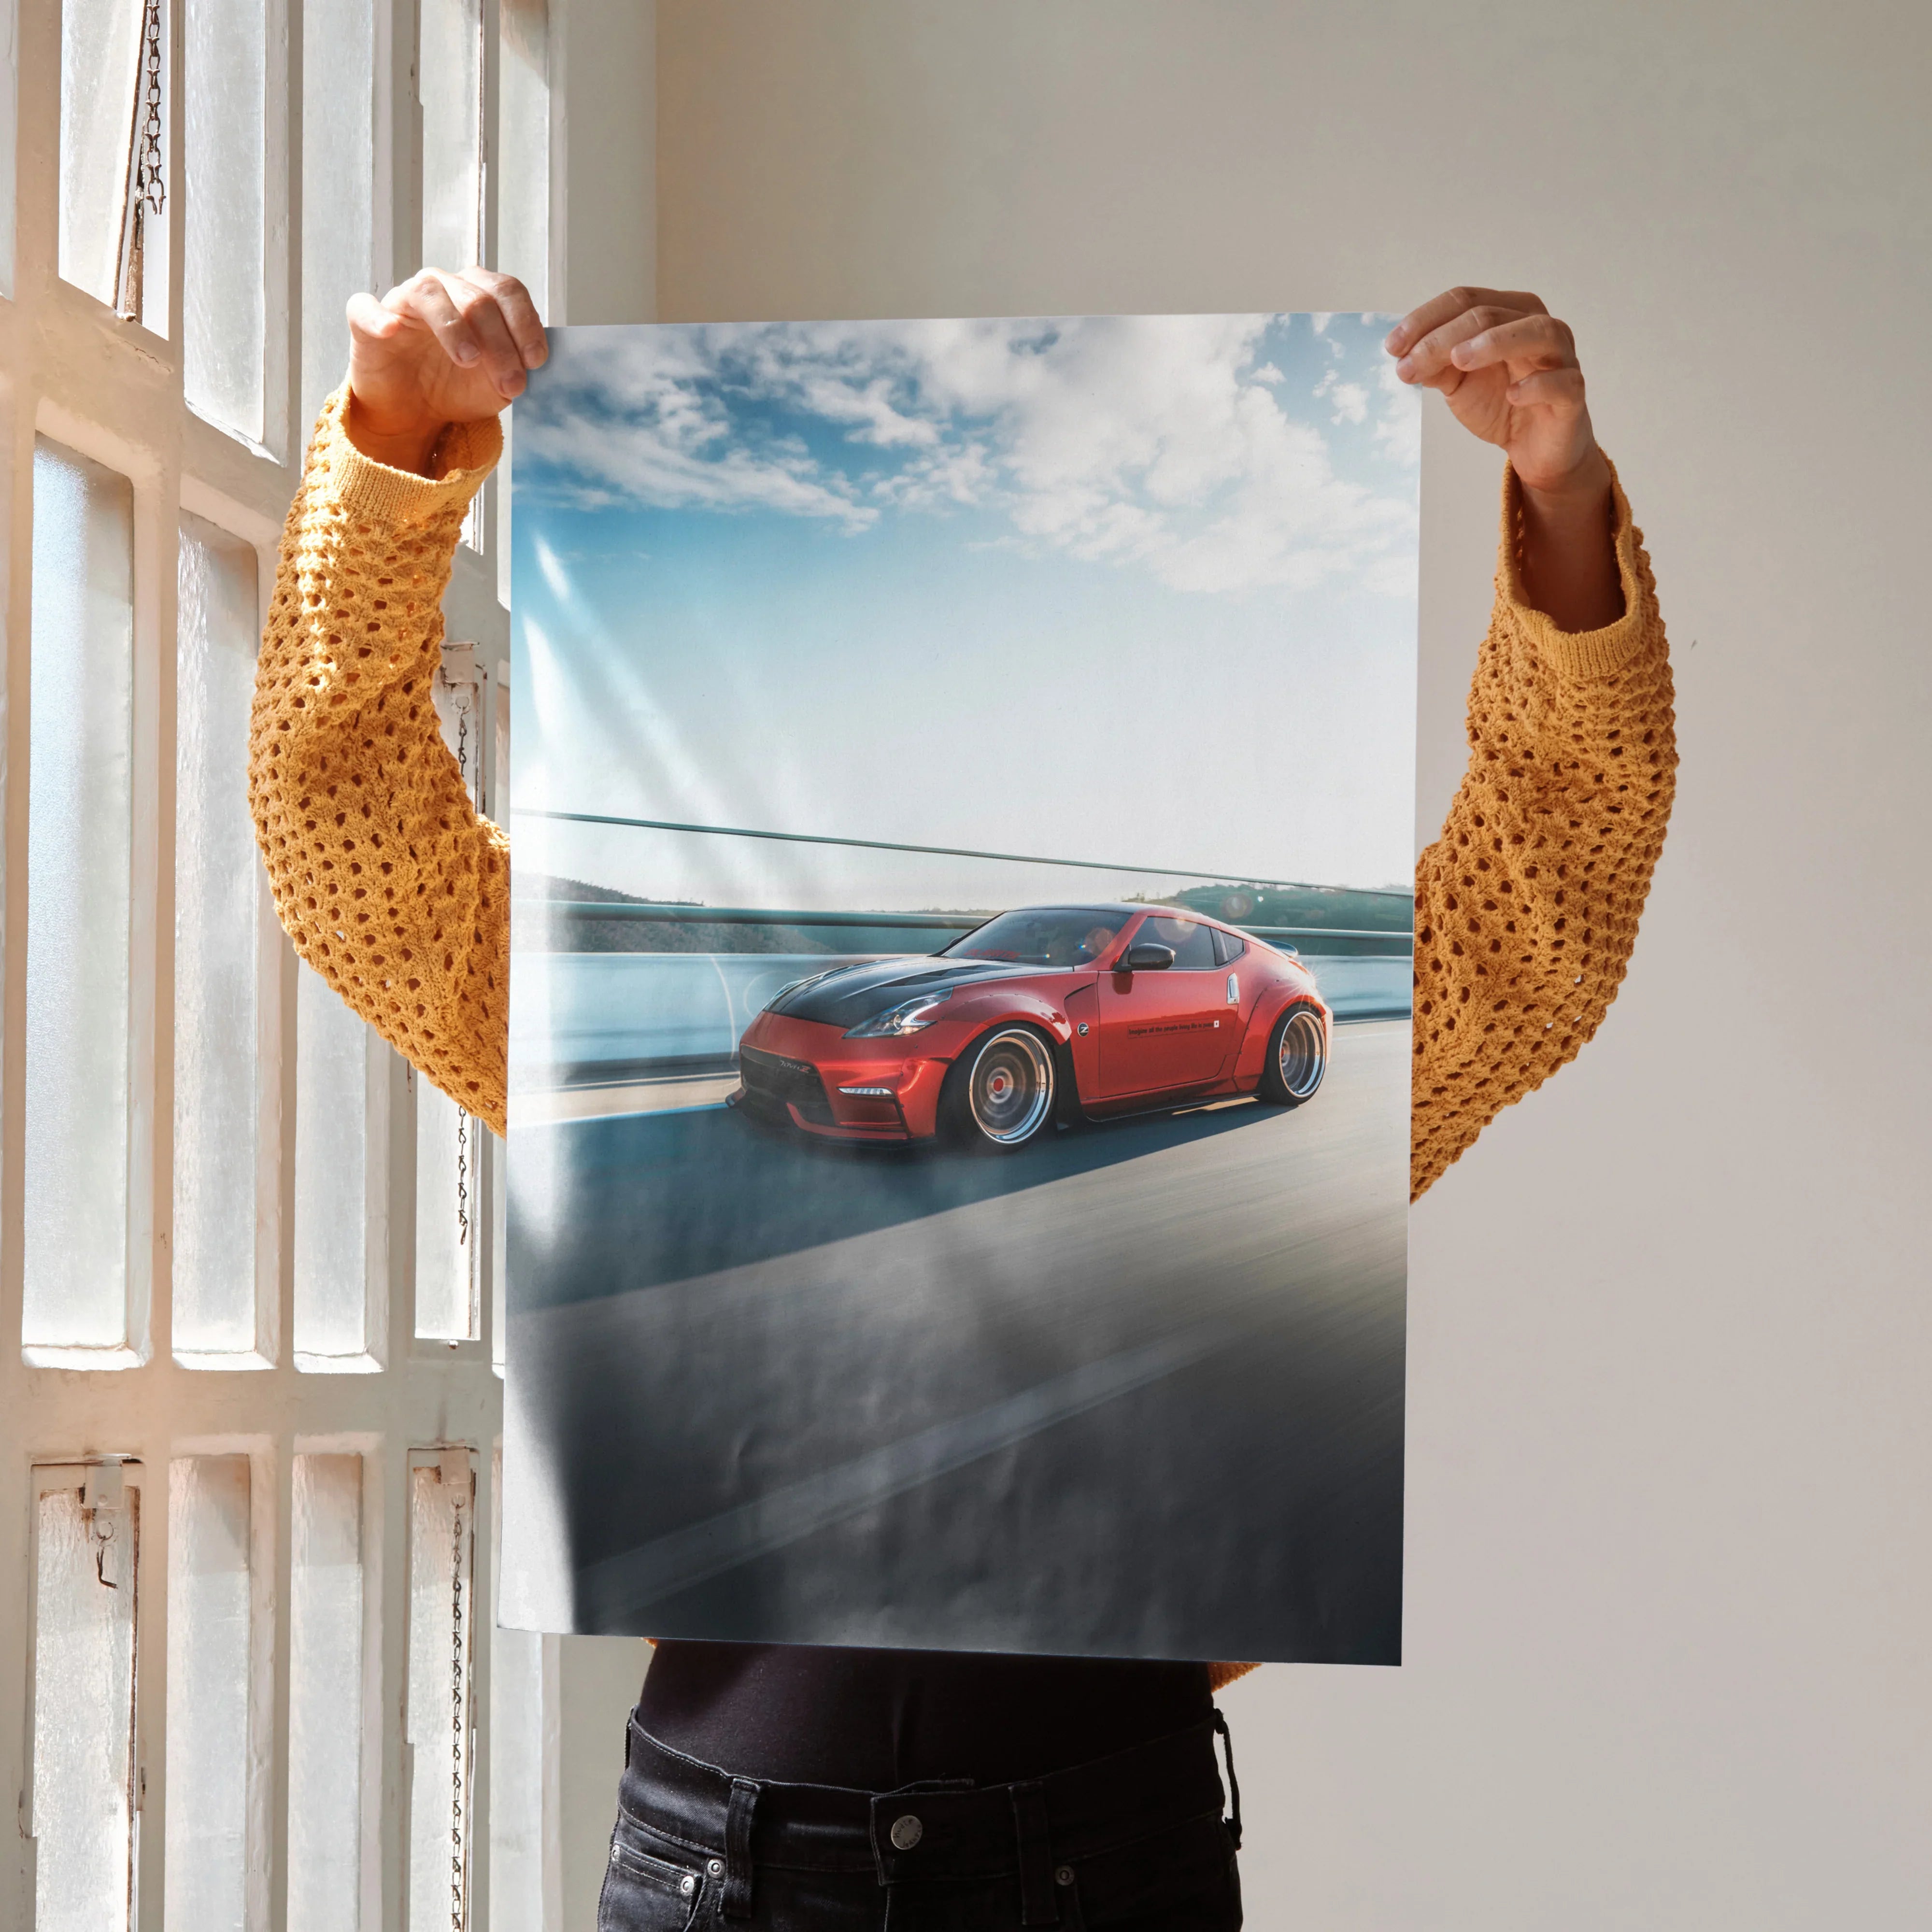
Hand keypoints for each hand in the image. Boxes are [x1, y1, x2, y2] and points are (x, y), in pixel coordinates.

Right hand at [344, 267, 546, 474]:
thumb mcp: (497, 383)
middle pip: (476, 298)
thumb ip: (516, 367)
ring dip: (454, 327)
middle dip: (500, 342)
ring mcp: (403, 301)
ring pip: (429, 293)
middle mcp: (443, 288)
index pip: (507, 291)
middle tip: (511, 383)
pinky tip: (391, 331)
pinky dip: (378, 317)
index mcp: (478, 295)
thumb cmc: (457, 387)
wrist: (415, 412)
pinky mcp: (366, 321)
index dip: (525, 323)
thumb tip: (532, 360)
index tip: (536, 360)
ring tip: (469, 360)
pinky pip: (365, 307)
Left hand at [1387, 287, 1621, 628]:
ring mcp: (1561, 357)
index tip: (1392, 348)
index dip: (1425, 319)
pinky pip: (1562, 381)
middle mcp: (1538, 325)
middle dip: (1443, 338)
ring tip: (1458, 360)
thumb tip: (1403, 354)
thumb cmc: (1500, 403)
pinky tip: (1512, 394)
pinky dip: (1537, 385)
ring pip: (1536, 332)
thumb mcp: (1458, 382)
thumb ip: (1436, 364)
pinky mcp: (1573, 393)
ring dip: (1494, 342)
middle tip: (1409, 365)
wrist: (1534, 447)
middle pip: (1490, 314)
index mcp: (1508, 313)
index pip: (1465, 300)